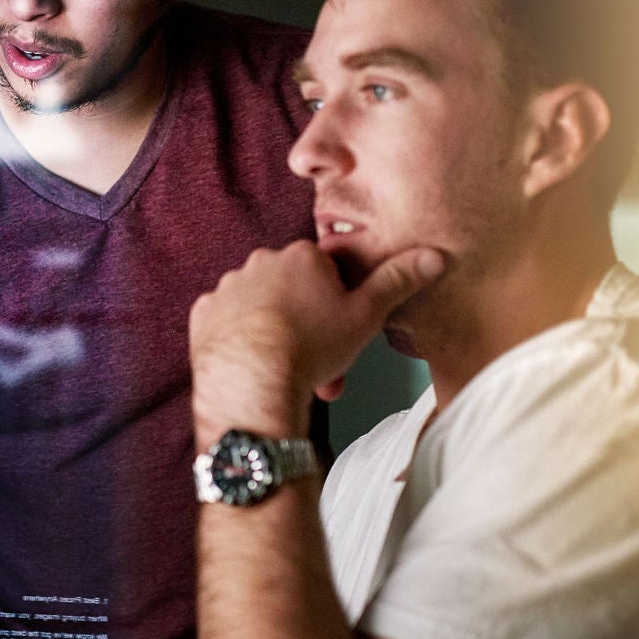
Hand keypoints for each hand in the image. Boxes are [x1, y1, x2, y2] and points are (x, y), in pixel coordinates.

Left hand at [188, 241, 443, 437]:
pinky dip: (241, 338)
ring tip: (289, 371)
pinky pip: (228, 321)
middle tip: (321, 365)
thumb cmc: (314, 346)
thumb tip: (434, 255)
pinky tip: (254, 363)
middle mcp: (259, 262)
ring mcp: (228, 287)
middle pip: (292, 292)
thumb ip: (397, 281)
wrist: (254, 383)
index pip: (326, 273)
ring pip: (261, 308)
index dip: (339, 307)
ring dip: (276, 333)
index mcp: (300, 255)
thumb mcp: (368, 314)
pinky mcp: (203, 315)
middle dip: (309, 326)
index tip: (343, 335)